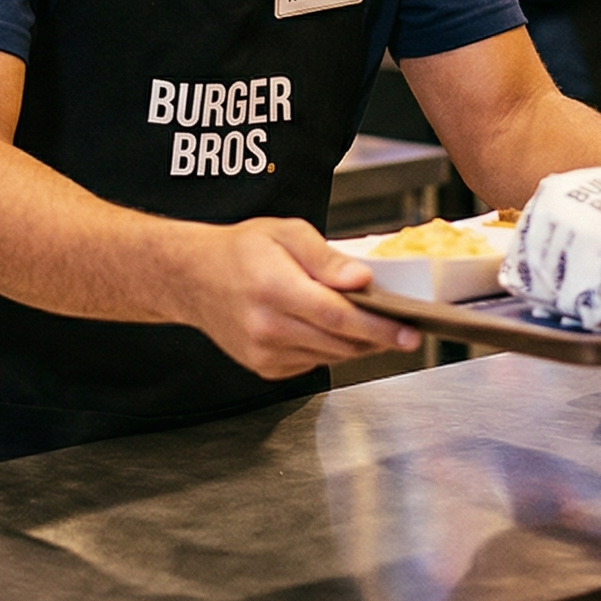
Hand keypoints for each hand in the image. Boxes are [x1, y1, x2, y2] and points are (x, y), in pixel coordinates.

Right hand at [173, 217, 418, 379]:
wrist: (192, 278)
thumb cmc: (240, 250)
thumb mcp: (285, 232)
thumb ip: (326, 258)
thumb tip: (362, 280)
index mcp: (274, 288)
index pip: (338, 316)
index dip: (379, 326)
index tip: (409, 330)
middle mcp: (267, 326)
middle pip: (340, 342)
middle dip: (378, 338)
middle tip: (403, 329)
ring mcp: (263, 352)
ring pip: (330, 357)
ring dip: (355, 344)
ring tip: (368, 323)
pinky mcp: (263, 367)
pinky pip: (312, 363)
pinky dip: (329, 349)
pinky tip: (327, 329)